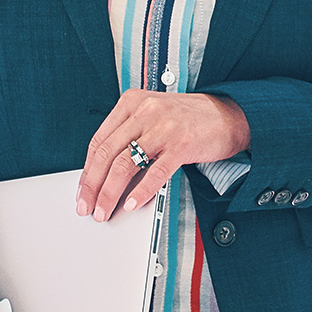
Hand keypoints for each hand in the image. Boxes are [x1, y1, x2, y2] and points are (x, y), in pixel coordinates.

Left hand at [77, 89, 250, 219]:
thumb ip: (129, 137)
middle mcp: (145, 111)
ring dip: (111, 192)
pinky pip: (155, 172)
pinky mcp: (182, 143)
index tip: (82, 190)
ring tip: (105, 209)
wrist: (229, 114)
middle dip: (92, 185)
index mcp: (132, 102)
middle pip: (107, 154)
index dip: (86, 170)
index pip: (99, 140)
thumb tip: (104, 173)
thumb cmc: (190, 119)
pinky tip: (132, 203)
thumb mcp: (153, 117)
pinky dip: (141, 191)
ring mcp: (164, 126)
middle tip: (87, 206)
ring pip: (125, 164)